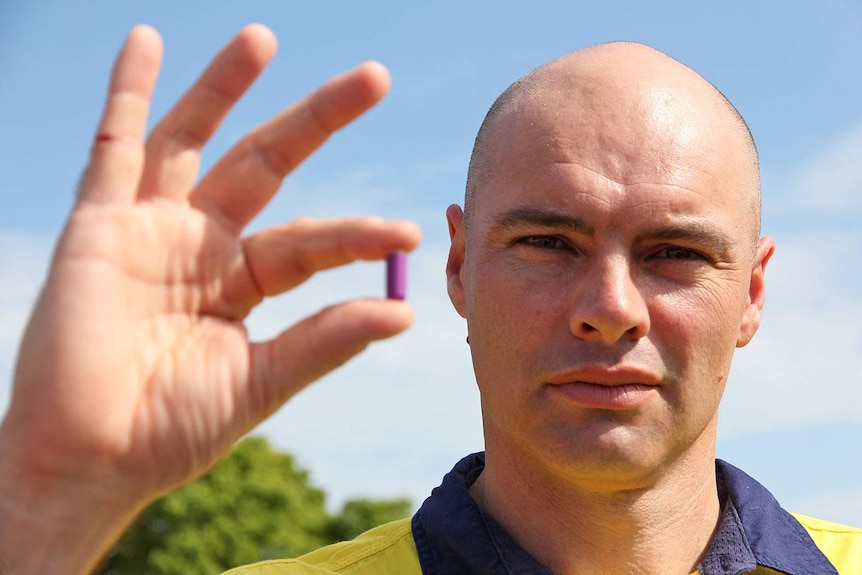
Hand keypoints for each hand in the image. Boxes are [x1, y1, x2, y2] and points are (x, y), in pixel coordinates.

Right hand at [0, 24, 418, 571]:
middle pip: (267, 164)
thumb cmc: (172, 431)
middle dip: (319, 120)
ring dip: (226, 86)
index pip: (310, 242)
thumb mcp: (262, 381)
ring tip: (264, 37)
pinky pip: (112, 145)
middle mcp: (201, 246)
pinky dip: (127, 92)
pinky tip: (145, 41)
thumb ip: (325, 340)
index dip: (356, 236)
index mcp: (242, 284)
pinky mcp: (98, 225)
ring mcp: (150, 228)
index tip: (405, 237)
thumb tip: (404, 312)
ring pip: (195, 138)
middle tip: (376, 78)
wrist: (90, 461)